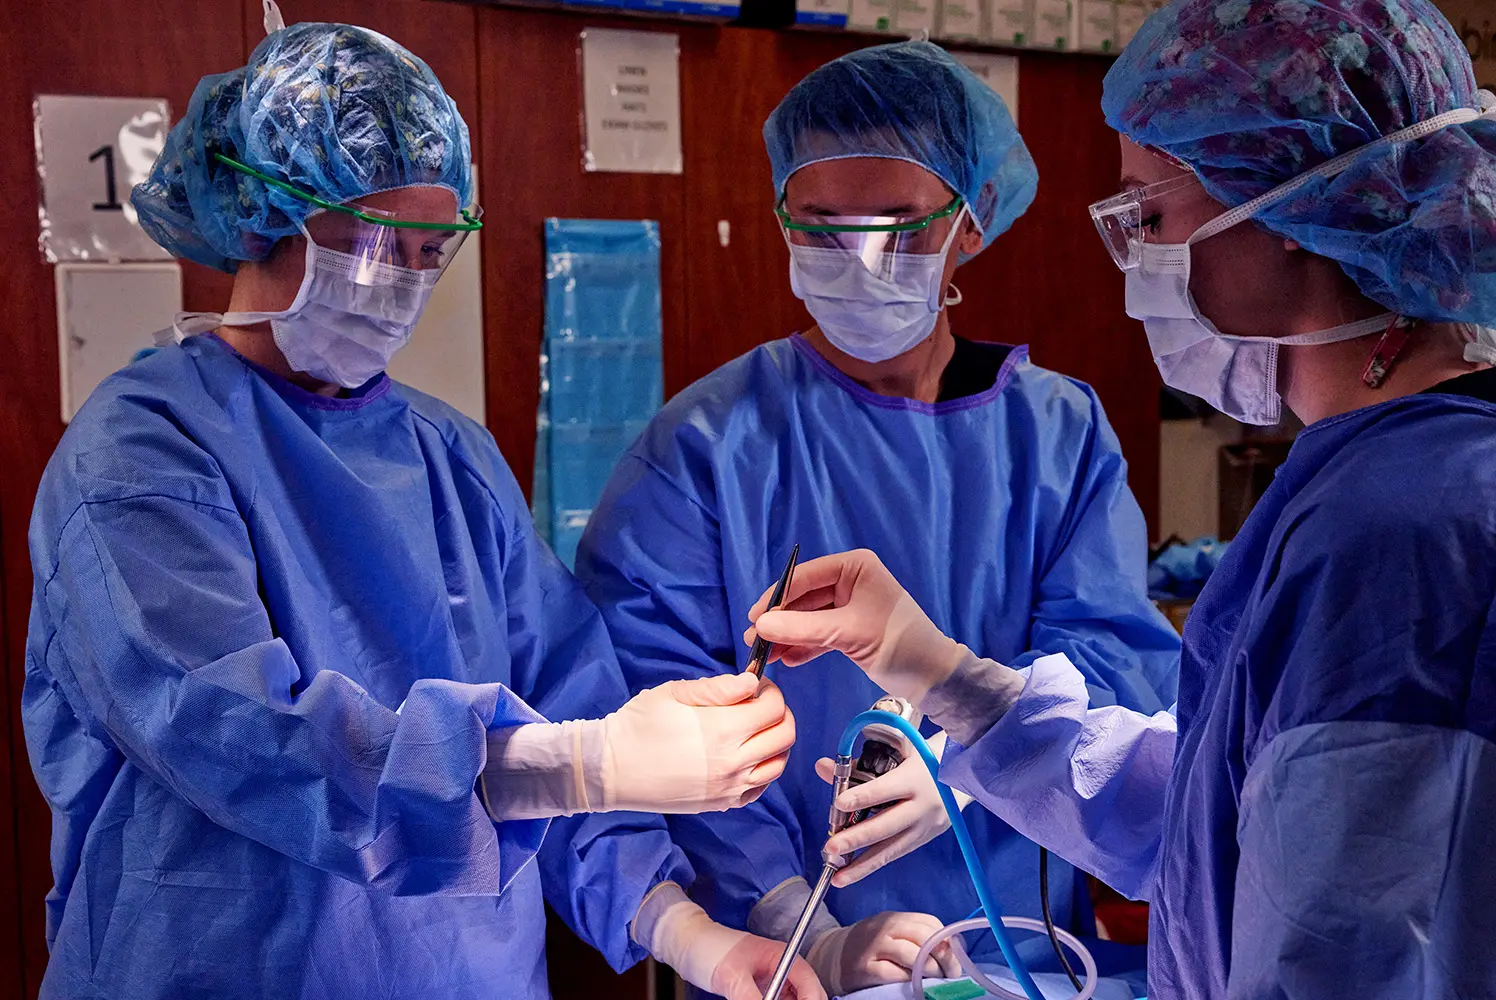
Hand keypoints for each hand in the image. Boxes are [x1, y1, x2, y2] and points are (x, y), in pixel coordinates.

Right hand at [602, 674, 794, 812]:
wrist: (612, 769)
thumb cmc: (639, 724)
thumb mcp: (674, 693)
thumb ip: (718, 688)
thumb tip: (751, 683)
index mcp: (724, 730)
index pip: (774, 709)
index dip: (771, 691)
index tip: (758, 685)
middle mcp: (734, 763)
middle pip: (785, 736)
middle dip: (781, 714)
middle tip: (760, 705)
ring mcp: (730, 788)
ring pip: (778, 764)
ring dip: (775, 743)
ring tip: (754, 731)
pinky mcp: (721, 803)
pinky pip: (760, 788)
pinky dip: (763, 770)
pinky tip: (746, 757)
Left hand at [643, 888, 825, 999]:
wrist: (687, 944)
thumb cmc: (708, 948)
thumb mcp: (732, 978)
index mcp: (780, 954)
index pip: (807, 979)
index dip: (811, 998)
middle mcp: (780, 967)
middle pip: (805, 992)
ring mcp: (771, 979)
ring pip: (792, 998)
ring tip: (763, 999)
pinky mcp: (760, 989)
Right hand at [745, 549, 966, 704]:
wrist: (933, 677)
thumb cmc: (898, 643)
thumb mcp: (848, 633)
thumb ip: (803, 629)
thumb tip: (760, 625)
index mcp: (854, 567)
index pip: (805, 577)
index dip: (777, 597)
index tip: (754, 618)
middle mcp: (849, 580)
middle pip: (803, 598)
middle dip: (780, 621)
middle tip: (754, 641)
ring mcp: (849, 605)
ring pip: (808, 619)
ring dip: (788, 636)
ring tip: (765, 656)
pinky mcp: (850, 629)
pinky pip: (819, 634)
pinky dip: (804, 646)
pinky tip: (788, 660)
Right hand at [806, 911, 962, 994]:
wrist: (834, 958)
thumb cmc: (871, 949)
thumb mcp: (893, 935)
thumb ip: (917, 937)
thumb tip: (951, 948)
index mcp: (894, 918)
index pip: (930, 923)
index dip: (947, 942)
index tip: (954, 959)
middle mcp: (884, 928)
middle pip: (924, 937)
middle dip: (944, 958)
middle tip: (949, 974)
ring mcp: (873, 947)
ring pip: (913, 956)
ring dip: (930, 971)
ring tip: (933, 980)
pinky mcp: (865, 968)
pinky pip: (895, 975)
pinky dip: (908, 981)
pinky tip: (912, 985)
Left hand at [817, 732, 967, 887]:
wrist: (957, 775)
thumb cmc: (917, 759)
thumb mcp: (893, 753)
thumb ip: (857, 764)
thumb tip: (822, 766)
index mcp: (914, 778)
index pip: (885, 789)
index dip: (862, 797)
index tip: (838, 804)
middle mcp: (922, 805)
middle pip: (887, 825)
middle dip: (857, 838)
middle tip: (831, 847)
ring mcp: (925, 826)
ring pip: (891, 849)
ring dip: (862, 865)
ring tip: (838, 877)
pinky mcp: (923, 840)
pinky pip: (895, 854)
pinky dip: (872, 865)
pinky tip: (851, 874)